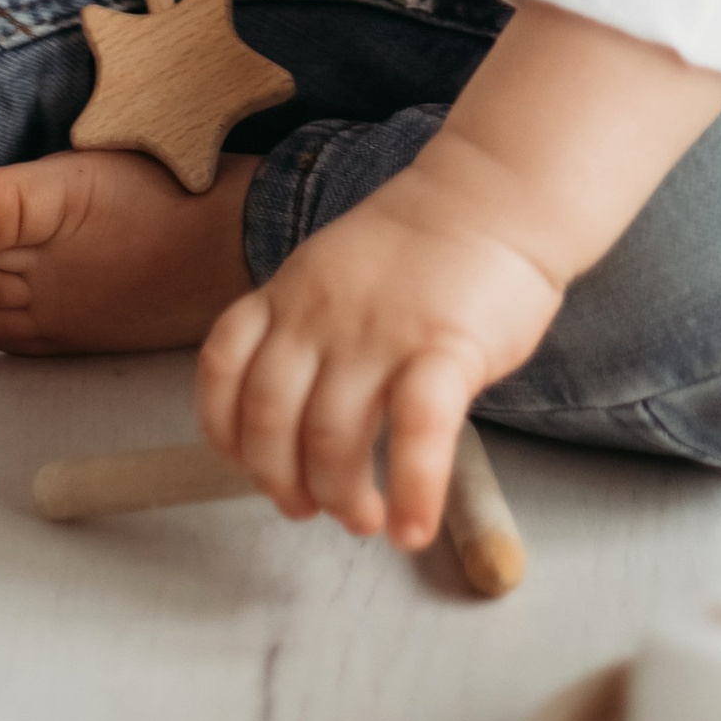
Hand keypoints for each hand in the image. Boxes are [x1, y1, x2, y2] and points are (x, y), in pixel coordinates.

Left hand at [194, 5, 720, 551]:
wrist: (498, 192)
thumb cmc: (424, 245)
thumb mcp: (335, 267)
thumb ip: (306, 326)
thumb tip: (290, 415)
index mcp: (292, 292)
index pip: (222, 366)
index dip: (224, 430)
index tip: (248, 464)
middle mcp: (323, 314)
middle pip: (269, 418)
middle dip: (280, 481)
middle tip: (309, 508)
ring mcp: (382, 331)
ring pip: (333, 437)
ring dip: (340, 497)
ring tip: (365, 516)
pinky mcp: (446, 346)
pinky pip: (417, 432)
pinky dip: (413, 491)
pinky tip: (413, 527)